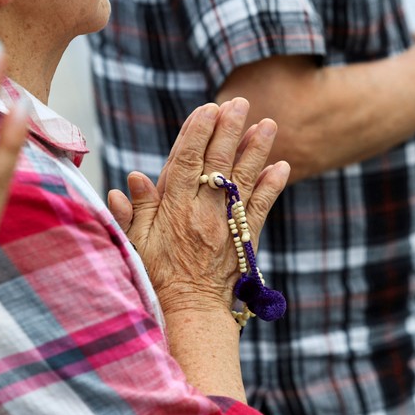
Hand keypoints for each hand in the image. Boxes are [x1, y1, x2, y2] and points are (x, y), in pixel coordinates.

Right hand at [107, 98, 289, 313]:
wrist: (189, 312)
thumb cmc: (155, 276)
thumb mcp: (134, 244)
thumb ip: (133, 210)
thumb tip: (132, 179)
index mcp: (173, 209)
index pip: (186, 161)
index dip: (197, 133)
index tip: (206, 108)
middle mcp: (202, 212)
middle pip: (218, 162)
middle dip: (229, 129)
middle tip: (239, 102)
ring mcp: (226, 224)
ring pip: (243, 179)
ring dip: (256, 149)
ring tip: (268, 123)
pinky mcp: (245, 239)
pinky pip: (260, 207)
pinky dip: (272, 186)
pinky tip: (282, 165)